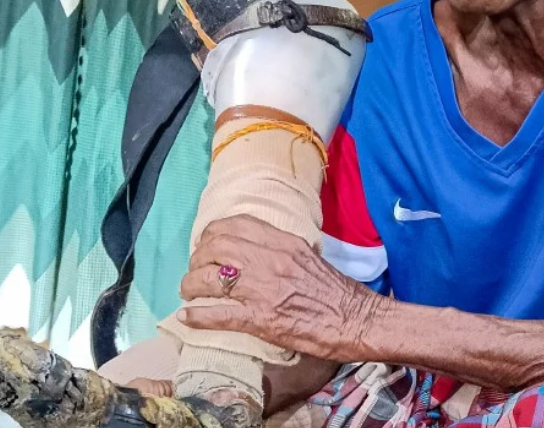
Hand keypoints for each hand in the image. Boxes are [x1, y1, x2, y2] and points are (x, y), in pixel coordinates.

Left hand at [177, 214, 381, 361]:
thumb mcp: (308, 255)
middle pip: (214, 247)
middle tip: (195, 271)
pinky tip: (188, 318)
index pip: (234, 224)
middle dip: (196, 259)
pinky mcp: (261, 318)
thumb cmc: (335, 290)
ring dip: (190, 286)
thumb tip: (257, 249)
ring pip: (208, 278)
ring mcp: (263, 289)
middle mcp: (269, 259)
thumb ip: (281, 248)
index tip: (206, 244)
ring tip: (189, 293)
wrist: (355, 319)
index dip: (211, 233)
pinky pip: (217, 314)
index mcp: (283, 241)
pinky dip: (197, 316)